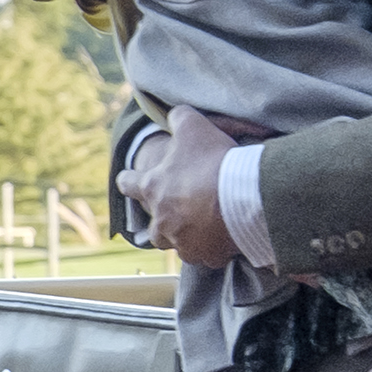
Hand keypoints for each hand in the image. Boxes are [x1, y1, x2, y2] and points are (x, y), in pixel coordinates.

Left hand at [143, 107, 245, 269]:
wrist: (243, 196)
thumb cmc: (213, 161)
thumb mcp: (193, 127)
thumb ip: (179, 118)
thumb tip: (174, 115)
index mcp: (152, 189)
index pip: (128, 184)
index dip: (129, 180)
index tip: (128, 180)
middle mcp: (162, 221)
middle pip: (153, 228)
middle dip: (163, 221)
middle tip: (180, 210)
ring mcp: (183, 242)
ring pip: (179, 244)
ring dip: (187, 236)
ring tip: (205, 225)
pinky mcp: (207, 256)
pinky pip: (207, 255)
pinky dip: (214, 247)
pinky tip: (226, 236)